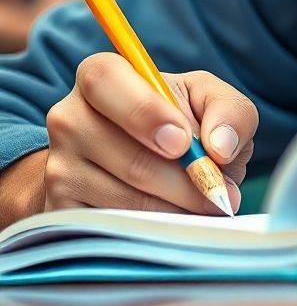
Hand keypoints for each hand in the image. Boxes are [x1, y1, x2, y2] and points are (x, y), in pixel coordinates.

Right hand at [43, 52, 257, 213]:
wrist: (145, 159)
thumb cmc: (180, 119)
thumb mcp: (208, 100)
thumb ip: (227, 110)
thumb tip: (222, 147)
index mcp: (100, 76)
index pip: (105, 82)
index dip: (144, 113)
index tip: (183, 143)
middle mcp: (69, 118)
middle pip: (123, 154)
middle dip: (180, 179)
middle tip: (216, 190)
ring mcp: (59, 167)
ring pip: (120, 199)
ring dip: (173, 208)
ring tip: (205, 205)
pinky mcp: (59, 211)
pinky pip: (108, 229)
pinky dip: (150, 230)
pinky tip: (175, 221)